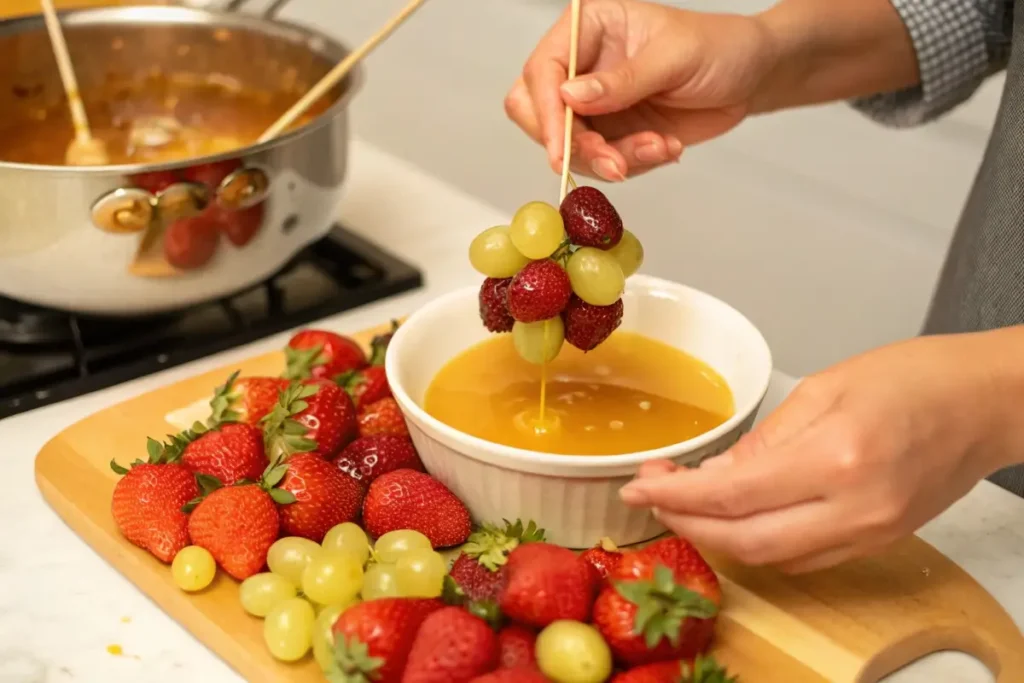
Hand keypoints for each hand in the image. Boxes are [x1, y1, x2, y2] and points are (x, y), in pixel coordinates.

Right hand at [504, 0, 779, 180]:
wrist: (749, 77)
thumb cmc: (718, 48)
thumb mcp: (673, 58)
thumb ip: (622, 81)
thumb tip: (569, 97)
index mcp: (587, 28)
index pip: (542, 71)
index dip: (547, 113)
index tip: (561, 149)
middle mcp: (581, 65)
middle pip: (538, 114)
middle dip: (575, 146)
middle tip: (615, 163)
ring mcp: (592, 103)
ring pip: (570, 147)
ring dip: (613, 159)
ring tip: (660, 147)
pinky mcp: (610, 133)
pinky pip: (601, 162)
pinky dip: (633, 164)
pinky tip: (666, 147)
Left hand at [618, 331, 1023, 572]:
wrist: (987, 403)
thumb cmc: (917, 377)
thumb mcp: (825, 388)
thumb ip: (766, 440)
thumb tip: (714, 474)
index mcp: (838, 457)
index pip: (735, 493)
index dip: (677, 496)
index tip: (638, 487)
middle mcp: (855, 507)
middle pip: (747, 541)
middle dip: (688, 523)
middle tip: (653, 497)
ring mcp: (870, 533)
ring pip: (773, 558)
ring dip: (719, 537)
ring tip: (687, 502)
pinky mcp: (878, 542)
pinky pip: (804, 558)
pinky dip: (759, 543)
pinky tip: (736, 517)